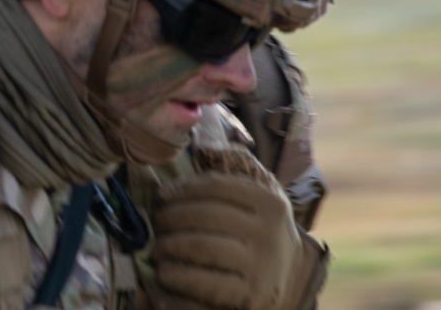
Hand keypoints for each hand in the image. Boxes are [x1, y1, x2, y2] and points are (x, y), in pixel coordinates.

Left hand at [150, 146, 327, 309]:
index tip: (161, 197)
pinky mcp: (250, 296)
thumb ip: (234, 169)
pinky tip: (164, 275)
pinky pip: (203, 284)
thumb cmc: (257, 230)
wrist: (285, 281)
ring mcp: (261, 266)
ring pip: (200, 248)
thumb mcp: (257, 198)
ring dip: (168, 247)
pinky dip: (177, 279)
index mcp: (269, 202)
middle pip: (204, 216)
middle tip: (155, 224)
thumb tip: (202, 147)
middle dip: (169, 218)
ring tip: (157, 249)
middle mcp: (269, 232)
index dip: (182, 189)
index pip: (215, 186)